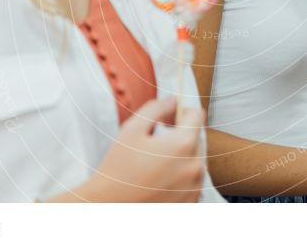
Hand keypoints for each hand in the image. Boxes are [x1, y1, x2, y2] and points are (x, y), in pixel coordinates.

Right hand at [54, 97, 205, 201]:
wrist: (109, 206)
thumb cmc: (118, 167)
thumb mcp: (132, 128)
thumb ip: (156, 108)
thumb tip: (172, 101)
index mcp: (184, 144)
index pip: (198, 114)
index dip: (182, 111)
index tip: (168, 119)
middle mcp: (196, 166)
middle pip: (197, 137)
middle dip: (181, 134)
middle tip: (157, 140)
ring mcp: (195, 187)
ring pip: (196, 159)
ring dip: (182, 156)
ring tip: (156, 162)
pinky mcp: (190, 202)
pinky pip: (194, 181)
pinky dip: (182, 176)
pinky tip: (160, 178)